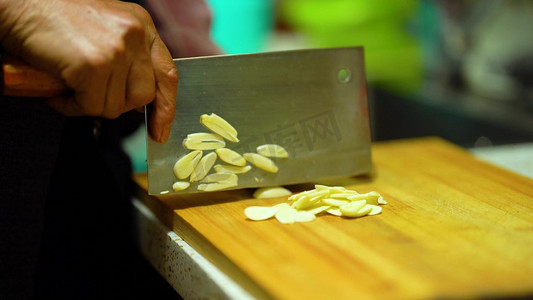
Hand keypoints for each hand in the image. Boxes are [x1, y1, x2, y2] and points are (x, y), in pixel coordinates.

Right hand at [0, 0, 176, 142]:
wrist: (21, 6)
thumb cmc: (57, 21)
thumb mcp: (107, 32)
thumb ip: (130, 60)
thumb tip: (140, 102)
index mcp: (142, 26)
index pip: (167, 74)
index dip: (166, 107)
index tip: (161, 129)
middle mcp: (135, 35)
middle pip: (143, 95)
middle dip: (116, 104)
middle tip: (90, 95)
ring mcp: (116, 50)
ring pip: (116, 106)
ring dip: (90, 104)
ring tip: (70, 87)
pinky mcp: (94, 65)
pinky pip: (90, 107)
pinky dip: (71, 106)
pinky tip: (58, 92)